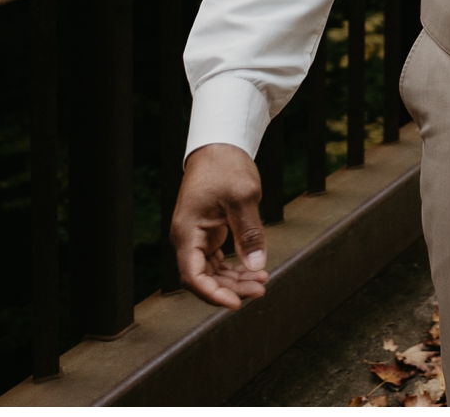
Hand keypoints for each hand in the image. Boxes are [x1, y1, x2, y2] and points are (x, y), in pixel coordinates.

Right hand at [172, 143, 270, 308]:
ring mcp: (198, 237)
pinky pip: (218, 260)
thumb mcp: (243, 198)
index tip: (236, 304)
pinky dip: (235, 267)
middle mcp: (187, 238)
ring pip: (212, 271)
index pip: (192, 276)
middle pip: (203, 278)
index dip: (212, 294)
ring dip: (235, 280)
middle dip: (231, 288)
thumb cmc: (226, 167)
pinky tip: (255, 270)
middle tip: (261, 289)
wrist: (220, 146)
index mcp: (187, 232)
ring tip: (262, 281)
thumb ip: (249, 233)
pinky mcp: (209, 233)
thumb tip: (256, 266)